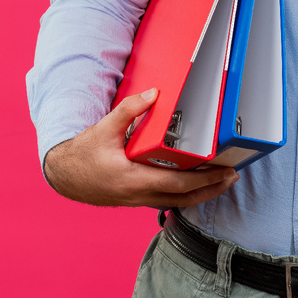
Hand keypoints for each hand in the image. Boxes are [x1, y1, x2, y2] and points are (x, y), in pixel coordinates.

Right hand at [42, 87, 239, 207]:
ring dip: (201, 194)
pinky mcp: (136, 198)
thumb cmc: (83, 155)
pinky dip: (185, 195)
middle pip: (183, 198)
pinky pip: (166, 200)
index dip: (203, 180)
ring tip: (221, 182)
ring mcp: (137, 200)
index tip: (222, 172)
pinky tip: (196, 186)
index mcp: (133, 180)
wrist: (64, 176)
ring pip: (176, 202)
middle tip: (232, 177)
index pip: (176, 184)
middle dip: (211, 188)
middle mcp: (138, 194)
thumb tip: (153, 94)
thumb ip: (129, 111)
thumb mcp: (104, 129)